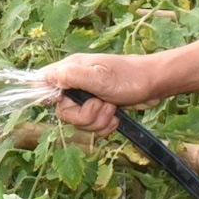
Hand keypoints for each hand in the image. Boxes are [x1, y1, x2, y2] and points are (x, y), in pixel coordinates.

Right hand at [40, 52, 164, 134]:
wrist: (154, 85)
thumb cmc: (129, 77)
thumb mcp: (99, 77)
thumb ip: (71, 76)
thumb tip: (45, 77)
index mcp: (71, 70)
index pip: (44, 83)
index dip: (48, 96)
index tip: (64, 101)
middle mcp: (75, 84)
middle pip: (64, 112)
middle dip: (84, 116)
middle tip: (101, 104)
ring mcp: (87, 98)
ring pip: (79, 123)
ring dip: (98, 121)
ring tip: (112, 108)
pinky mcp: (98, 110)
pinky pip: (92, 128)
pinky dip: (105, 126)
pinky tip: (116, 117)